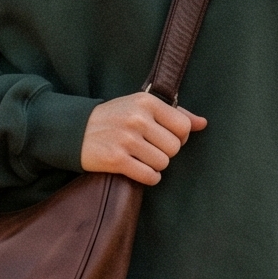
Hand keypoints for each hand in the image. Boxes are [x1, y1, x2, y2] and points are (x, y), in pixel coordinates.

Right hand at [81, 90, 206, 184]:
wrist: (75, 130)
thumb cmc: (114, 118)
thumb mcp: (141, 106)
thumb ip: (174, 113)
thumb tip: (203, 123)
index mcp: (146, 101)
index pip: (183, 127)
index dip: (178, 137)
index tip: (164, 137)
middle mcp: (137, 118)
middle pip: (174, 148)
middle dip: (165, 152)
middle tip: (149, 149)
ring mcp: (126, 139)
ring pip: (163, 163)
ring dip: (155, 165)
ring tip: (141, 158)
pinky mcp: (116, 159)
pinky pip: (149, 176)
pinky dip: (148, 177)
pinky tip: (138, 169)